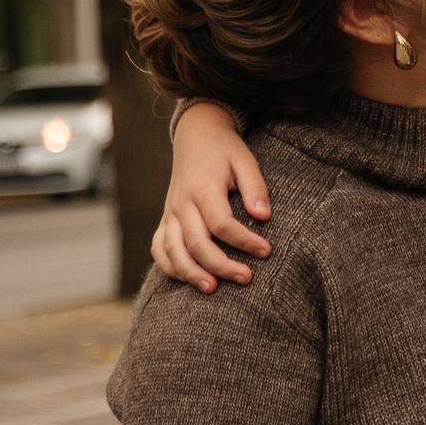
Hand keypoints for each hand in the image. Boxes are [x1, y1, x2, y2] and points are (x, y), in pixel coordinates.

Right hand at [151, 102, 271, 291]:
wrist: (196, 135)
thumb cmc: (225, 150)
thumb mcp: (245, 161)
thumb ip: (256, 188)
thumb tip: (264, 217)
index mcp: (202, 187)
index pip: (221, 223)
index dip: (244, 241)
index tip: (266, 251)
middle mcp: (182, 202)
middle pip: (196, 242)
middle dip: (220, 265)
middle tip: (246, 278)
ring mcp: (170, 212)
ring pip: (172, 250)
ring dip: (190, 273)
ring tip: (213, 289)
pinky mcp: (166, 218)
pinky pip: (159, 247)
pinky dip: (169, 266)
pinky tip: (187, 279)